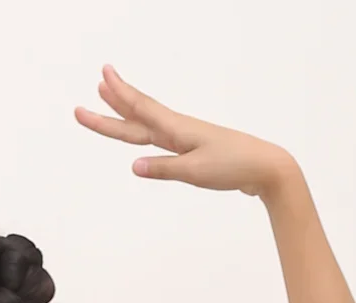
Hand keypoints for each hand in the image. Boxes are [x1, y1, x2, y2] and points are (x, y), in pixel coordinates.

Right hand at [75, 65, 292, 198]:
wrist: (262, 168)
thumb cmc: (232, 166)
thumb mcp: (195, 171)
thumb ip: (163, 168)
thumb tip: (133, 166)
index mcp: (176, 131)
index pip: (140, 111)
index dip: (119, 97)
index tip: (102, 78)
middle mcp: (177, 130)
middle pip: (137, 115)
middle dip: (112, 105)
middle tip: (93, 89)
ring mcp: (184, 139)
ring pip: (147, 123)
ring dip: (126, 112)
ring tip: (108, 97)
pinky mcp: (191, 150)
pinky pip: (159, 137)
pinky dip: (144, 130)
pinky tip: (141, 131)